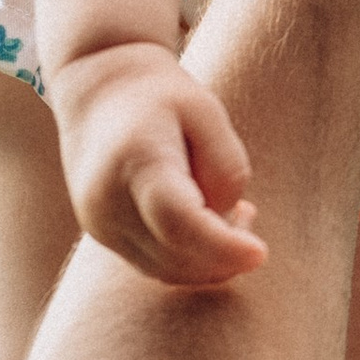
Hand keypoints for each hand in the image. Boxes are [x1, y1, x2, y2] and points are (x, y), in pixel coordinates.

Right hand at [49, 39, 262, 287]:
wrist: (98, 89)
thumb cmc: (162, 96)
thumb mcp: (207, 112)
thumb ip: (225, 168)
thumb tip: (224, 224)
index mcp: (136, 160)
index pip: (178, 222)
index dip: (222, 246)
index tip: (261, 253)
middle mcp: (108, 200)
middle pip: (176, 255)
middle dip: (225, 254)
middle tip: (248, 215)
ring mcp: (99, 222)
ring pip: (165, 271)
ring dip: (209, 260)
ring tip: (232, 215)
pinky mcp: (101, 233)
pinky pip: (153, 264)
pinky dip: (188, 257)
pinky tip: (206, 222)